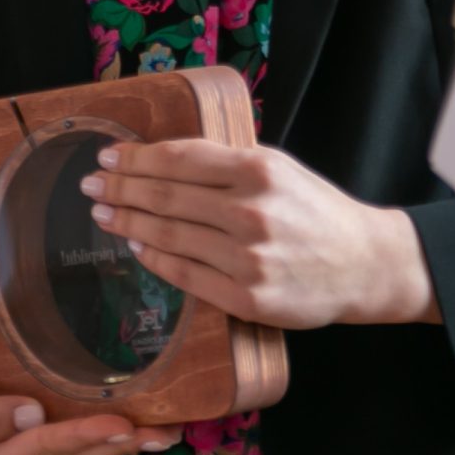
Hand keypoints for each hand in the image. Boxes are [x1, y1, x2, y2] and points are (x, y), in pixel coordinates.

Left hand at [83, 139, 437, 329]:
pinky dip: (155, 259)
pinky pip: (185, 275)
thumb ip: (227, 165)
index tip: (108, 157)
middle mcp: (251, 212)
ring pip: (169, 236)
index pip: (179, 159)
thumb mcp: (279, 169)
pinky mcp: (247, 297)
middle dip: (121, 188)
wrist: (364, 264)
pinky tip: (137, 245)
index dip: (136, 158)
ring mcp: (248, 258)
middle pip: (166, 196)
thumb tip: (163, 160)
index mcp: (259, 170)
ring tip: (104, 214)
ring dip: (129, 222)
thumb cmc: (316, 211)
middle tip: (91, 186)